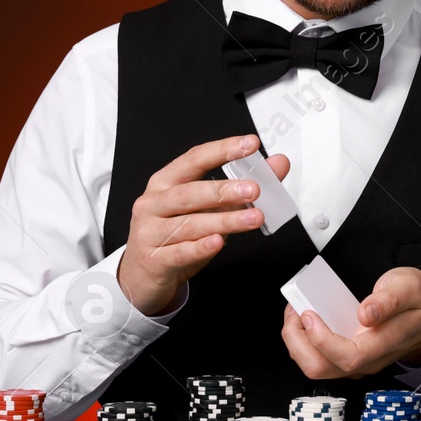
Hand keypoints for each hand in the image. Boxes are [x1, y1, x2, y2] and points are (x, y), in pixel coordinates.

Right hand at [116, 133, 288, 315]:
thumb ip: (240, 188)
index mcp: (165, 183)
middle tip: (254, 189)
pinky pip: (180, 252)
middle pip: (190, 193)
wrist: (142, 276)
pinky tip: (218, 243)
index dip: (222, 150)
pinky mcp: (154, 259)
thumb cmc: (175, 237)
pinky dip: (200, 247)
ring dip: (225, 220)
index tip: (249, 145)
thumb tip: (277, 165)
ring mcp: (150, 232)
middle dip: (224, 190)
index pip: (194, 159)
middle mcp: (154, 203)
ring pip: (190, 224)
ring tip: (253, 218)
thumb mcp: (207, 210)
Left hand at [281, 266, 420, 378]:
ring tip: (296, 312)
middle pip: (322, 368)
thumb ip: (390, 300)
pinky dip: (304, 340)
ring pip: (316, 367)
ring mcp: (357, 362)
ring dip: (297, 342)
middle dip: (297, 343)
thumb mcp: (410, 287)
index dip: (322, 340)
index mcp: (384, 344)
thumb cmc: (417, 303)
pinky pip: (319, 358)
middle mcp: (368, 360)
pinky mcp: (348, 358)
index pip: (349, 357)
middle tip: (294, 311)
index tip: (309, 314)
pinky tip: (306, 318)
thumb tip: (366, 313)